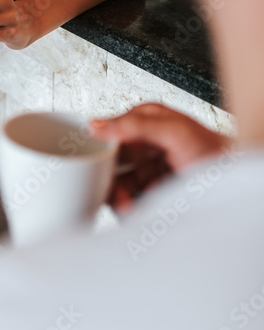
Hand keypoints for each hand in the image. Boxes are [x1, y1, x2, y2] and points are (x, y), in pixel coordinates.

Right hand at [90, 102, 231, 209]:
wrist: (237, 182)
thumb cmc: (216, 152)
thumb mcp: (173, 130)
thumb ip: (133, 125)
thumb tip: (97, 124)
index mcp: (146, 120)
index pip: (109, 130)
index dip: (98, 145)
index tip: (92, 160)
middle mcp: (144, 144)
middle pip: (109, 159)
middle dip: (105, 175)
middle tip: (105, 187)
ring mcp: (148, 170)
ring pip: (116, 182)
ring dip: (115, 194)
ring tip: (124, 203)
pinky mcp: (152, 194)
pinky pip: (128, 201)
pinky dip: (125, 207)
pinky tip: (131, 210)